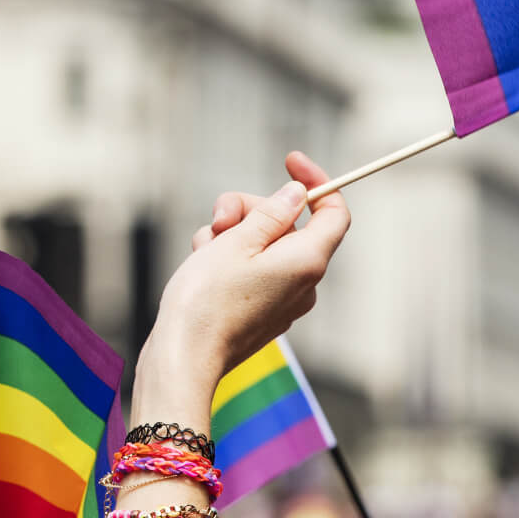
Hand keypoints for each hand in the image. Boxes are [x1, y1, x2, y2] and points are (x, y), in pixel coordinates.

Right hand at [147, 152, 350, 390]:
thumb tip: (297, 195)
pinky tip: (203, 265)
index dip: (317, 181)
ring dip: (233, 235)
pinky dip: (230, 258)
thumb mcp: (236, 241)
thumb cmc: (206, 300)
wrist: (184, 357)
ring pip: (265, 245)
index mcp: (307, 261)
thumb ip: (271, 214)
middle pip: (289, 224)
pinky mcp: (263, 311)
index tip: (289, 160)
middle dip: (251, 210)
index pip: (334, 212)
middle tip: (219, 216)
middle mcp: (304, 282)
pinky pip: (254, 270)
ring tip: (203, 249)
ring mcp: (284, 300)